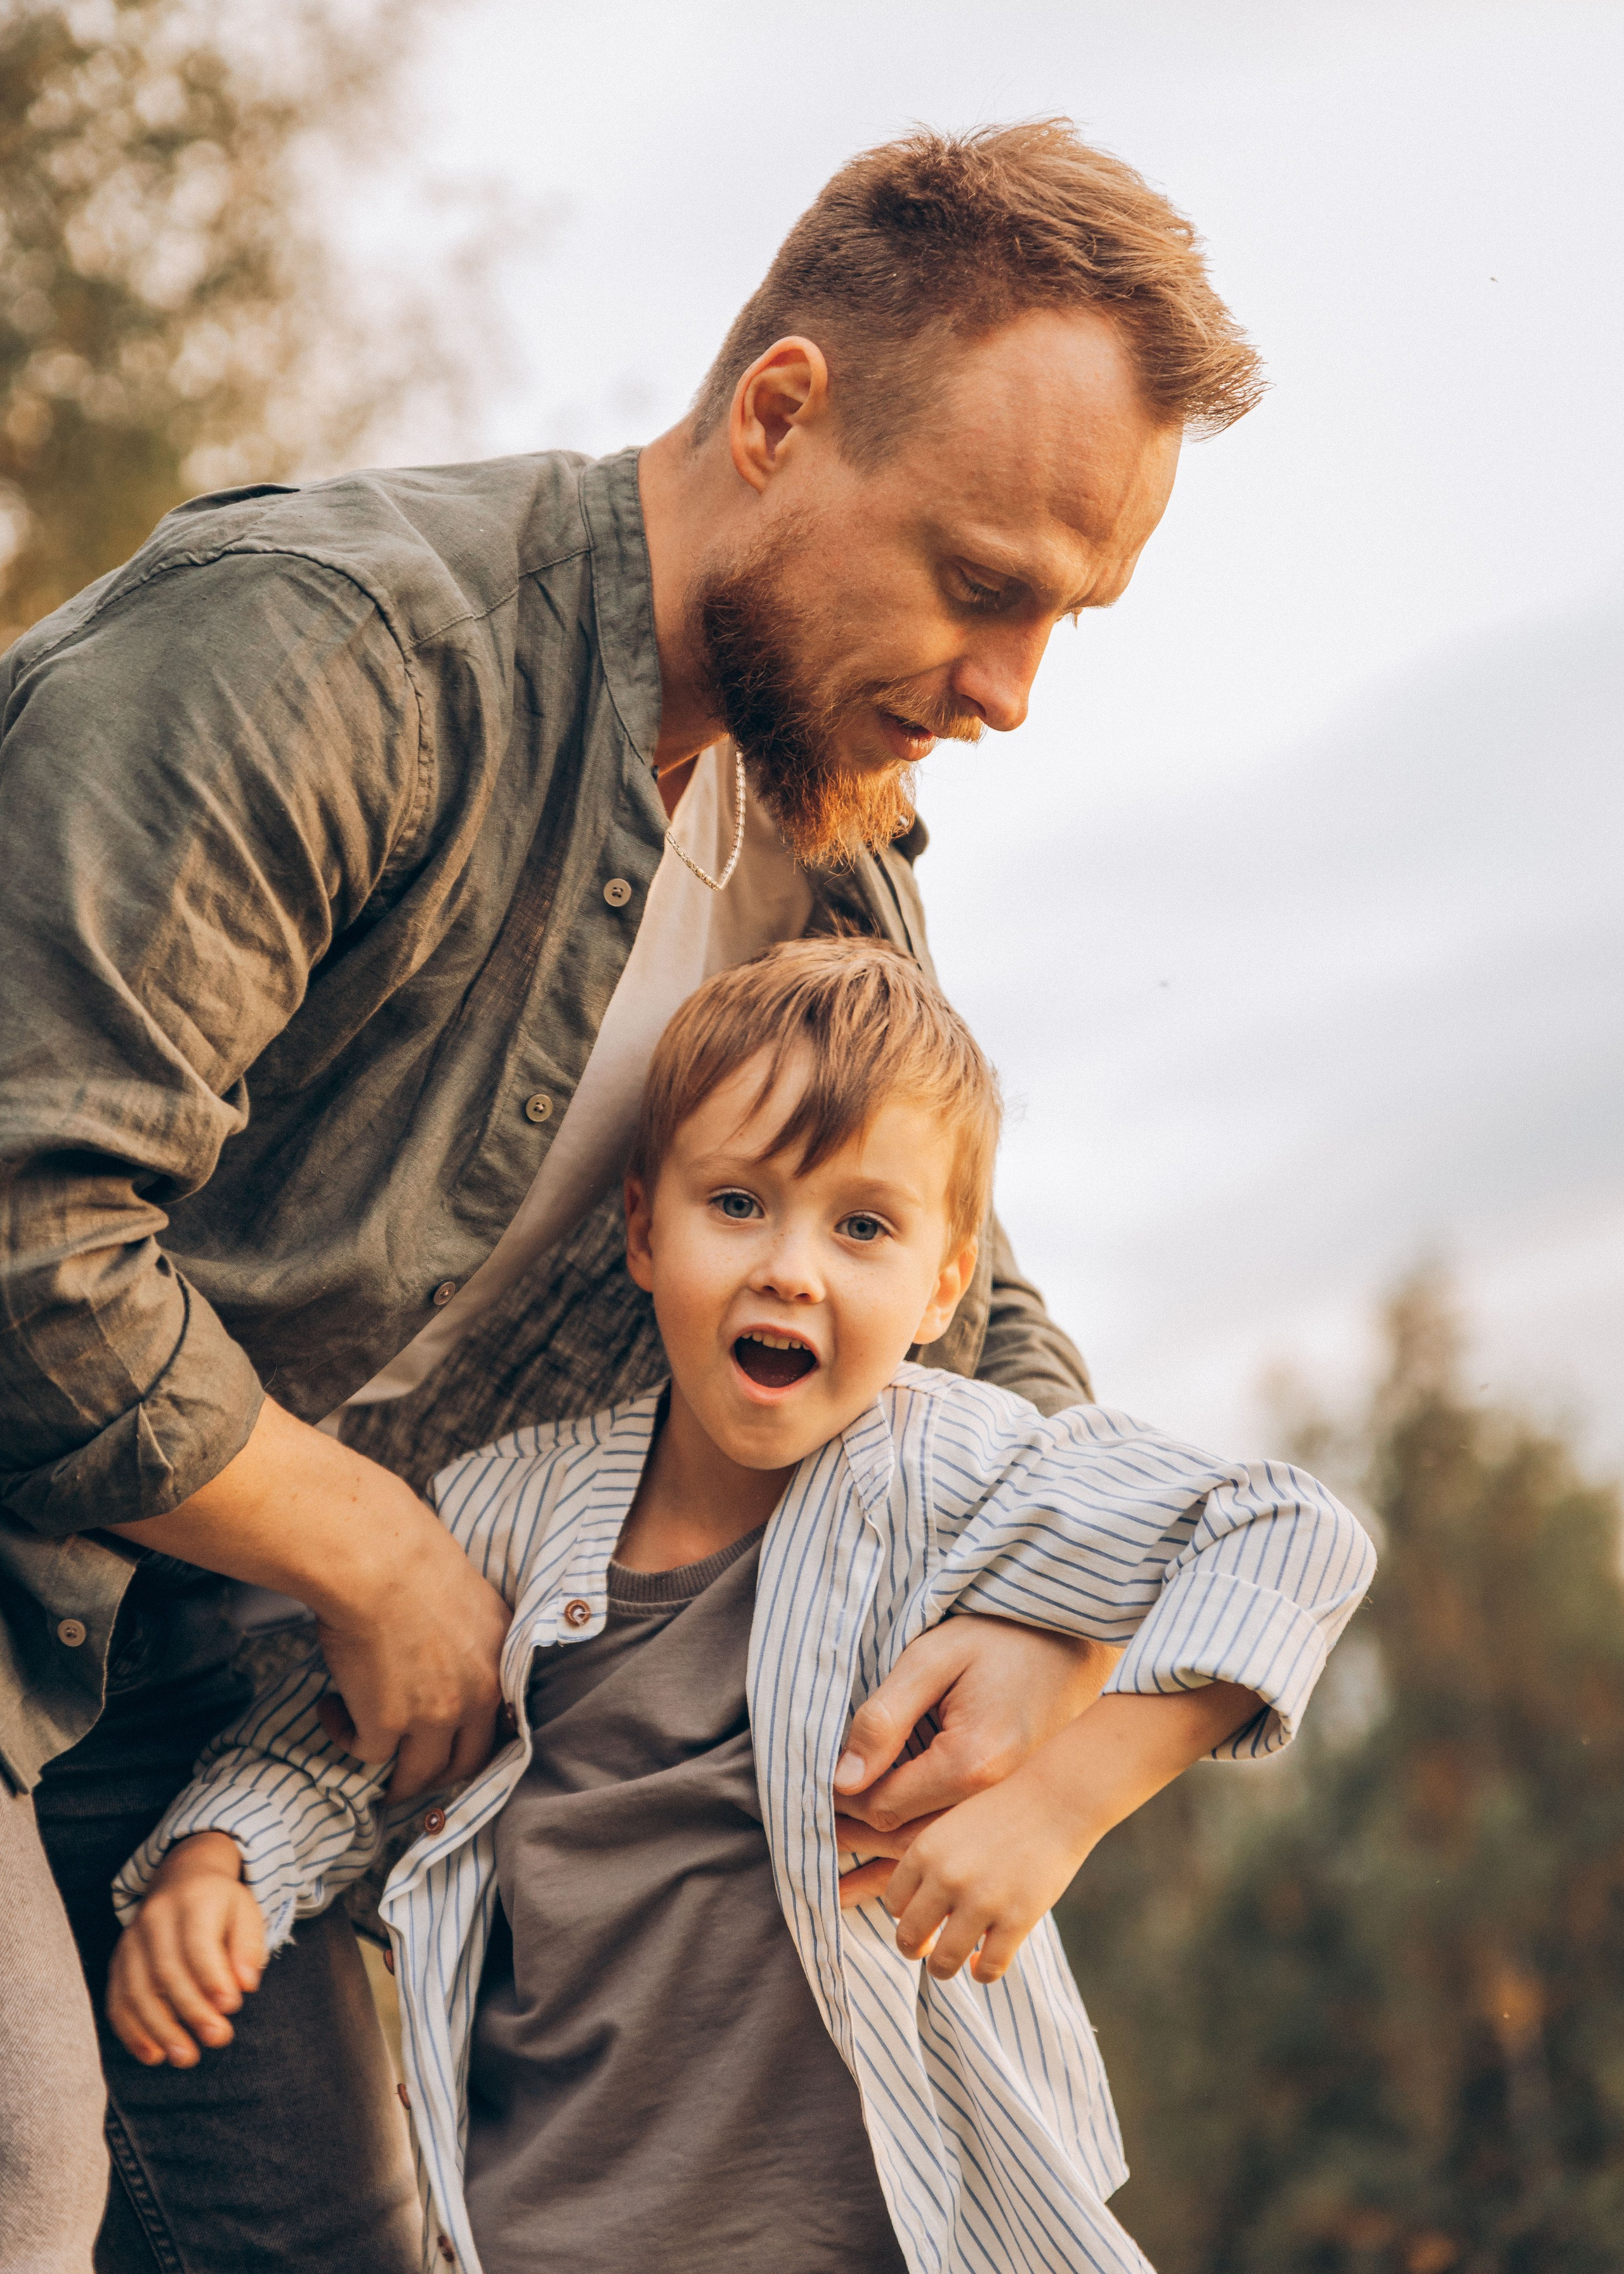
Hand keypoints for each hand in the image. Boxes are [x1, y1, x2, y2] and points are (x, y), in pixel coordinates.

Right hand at [106, 1833, 265, 2066]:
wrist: (181, 1879)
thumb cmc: (221, 1905)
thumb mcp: (246, 1912)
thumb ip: (248, 1947)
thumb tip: (245, 1985)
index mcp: (192, 1901)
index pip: (197, 1944)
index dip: (212, 1978)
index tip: (231, 2008)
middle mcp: (155, 1919)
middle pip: (167, 1971)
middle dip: (191, 2011)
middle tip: (217, 2039)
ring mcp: (131, 1941)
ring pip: (137, 1990)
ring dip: (159, 2029)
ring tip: (184, 2057)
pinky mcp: (118, 1961)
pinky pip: (117, 2000)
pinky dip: (132, 2031)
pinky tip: (152, 2054)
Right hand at [311, 1510, 511, 1798]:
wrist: (376, 1561)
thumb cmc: (413, 1558)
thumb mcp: (470, 1598)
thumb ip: (472, 1639)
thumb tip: (452, 1656)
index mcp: (500, 1662)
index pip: (501, 1726)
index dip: (473, 1743)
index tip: (452, 1748)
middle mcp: (476, 1696)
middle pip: (463, 1762)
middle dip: (438, 1775)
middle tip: (412, 1773)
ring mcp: (433, 1716)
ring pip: (419, 1774)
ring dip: (395, 1779)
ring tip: (371, 1761)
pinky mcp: (386, 1724)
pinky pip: (368, 1754)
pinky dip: (345, 1737)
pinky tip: (331, 1710)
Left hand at [832, 1615, 1117, 1904]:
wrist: (1073, 1645)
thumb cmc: (999, 1640)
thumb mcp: (933, 1660)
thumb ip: (885, 1718)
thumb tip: (843, 1780)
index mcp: (969, 1762)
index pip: (882, 1805)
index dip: (840, 1802)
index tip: (807, 1794)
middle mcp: (987, 1799)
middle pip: (902, 1838)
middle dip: (853, 1839)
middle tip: (806, 1841)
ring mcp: (1001, 1807)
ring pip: (928, 1851)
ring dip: (880, 1861)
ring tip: (837, 1877)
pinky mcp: (1005, 1804)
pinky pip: (953, 1843)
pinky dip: (916, 1858)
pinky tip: (889, 1882)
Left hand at [883, 1759, 1090, 1984]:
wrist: (1055, 1800)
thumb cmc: (1003, 1812)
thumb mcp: (952, 1826)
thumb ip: (930, 1864)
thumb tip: (915, 1911)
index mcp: (925, 1850)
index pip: (894, 1903)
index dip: (905, 1915)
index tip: (921, 1916)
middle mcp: (946, 1878)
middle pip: (908, 1938)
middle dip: (915, 1949)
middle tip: (928, 1947)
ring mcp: (981, 1902)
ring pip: (943, 1963)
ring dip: (944, 1968)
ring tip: (954, 1959)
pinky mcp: (1016, 1920)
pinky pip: (987, 1969)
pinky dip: (981, 1972)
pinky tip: (983, 1960)